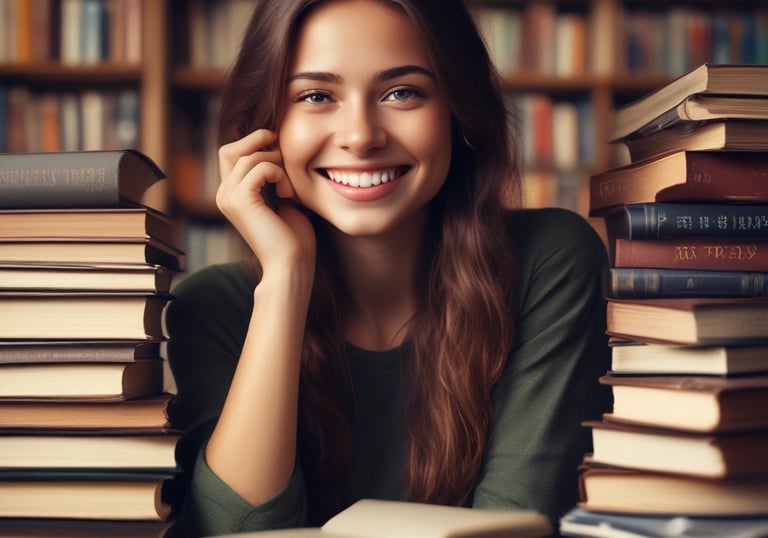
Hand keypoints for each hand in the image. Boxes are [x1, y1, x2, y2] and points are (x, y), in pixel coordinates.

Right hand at [217, 129, 315, 274]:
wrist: (291, 265)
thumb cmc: (292, 238)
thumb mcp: (282, 200)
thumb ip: (274, 178)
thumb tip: (277, 152)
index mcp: (231, 195)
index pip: (232, 155)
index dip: (254, 144)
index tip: (280, 149)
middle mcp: (224, 195)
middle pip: (229, 149)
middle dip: (257, 142)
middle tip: (282, 151)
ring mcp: (228, 198)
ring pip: (248, 157)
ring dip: (275, 163)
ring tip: (289, 188)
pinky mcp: (239, 200)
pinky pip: (259, 167)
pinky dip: (278, 174)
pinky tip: (287, 194)